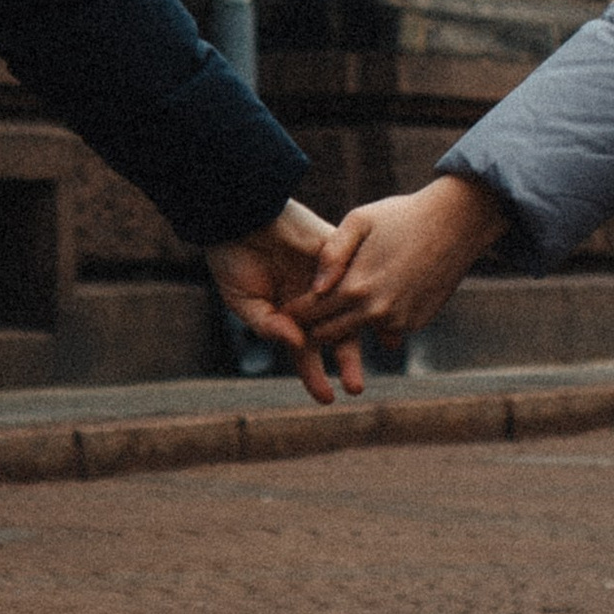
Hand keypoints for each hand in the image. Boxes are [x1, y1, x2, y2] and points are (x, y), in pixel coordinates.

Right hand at [206, 198, 362, 405]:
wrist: (235, 214)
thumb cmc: (232, 257)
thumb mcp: (243, 301)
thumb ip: (269, 326)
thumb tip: (298, 346)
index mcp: (288, 314)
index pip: (306, 351)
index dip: (315, 376)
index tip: (327, 398)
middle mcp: (310, 299)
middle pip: (336, 335)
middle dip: (347, 362)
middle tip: (356, 389)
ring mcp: (323, 277)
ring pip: (350, 307)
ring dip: (363, 330)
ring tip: (381, 353)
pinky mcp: (333, 251)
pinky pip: (351, 273)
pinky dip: (361, 291)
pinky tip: (373, 308)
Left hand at [289, 172, 506, 349]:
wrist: (456, 224)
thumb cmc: (402, 216)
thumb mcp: (359, 221)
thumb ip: (331, 253)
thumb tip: (315, 288)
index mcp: (355, 286)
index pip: (310, 313)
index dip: (293, 313)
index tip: (282, 309)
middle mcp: (375, 311)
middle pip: (328, 334)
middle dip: (312, 327)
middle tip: (302, 317)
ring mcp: (398, 321)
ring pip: (356, 334)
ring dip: (343, 326)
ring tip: (334, 309)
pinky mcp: (415, 323)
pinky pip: (384, 330)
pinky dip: (374, 321)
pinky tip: (374, 298)